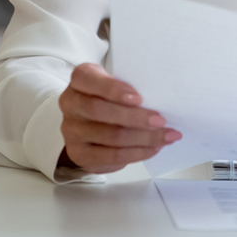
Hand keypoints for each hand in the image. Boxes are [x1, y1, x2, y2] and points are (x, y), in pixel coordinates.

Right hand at [57, 62, 180, 173]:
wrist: (89, 121)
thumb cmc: (110, 96)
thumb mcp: (116, 82)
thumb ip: (130, 86)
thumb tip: (160, 100)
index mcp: (80, 80)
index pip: (89, 80)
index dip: (113, 89)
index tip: (139, 98)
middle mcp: (71, 104)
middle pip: (100, 111)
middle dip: (135, 117)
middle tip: (160, 121)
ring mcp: (71, 130)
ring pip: (110, 136)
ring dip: (143, 138)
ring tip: (165, 136)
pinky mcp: (79, 153)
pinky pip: (111, 156)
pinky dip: (136, 153)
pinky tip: (153, 148)